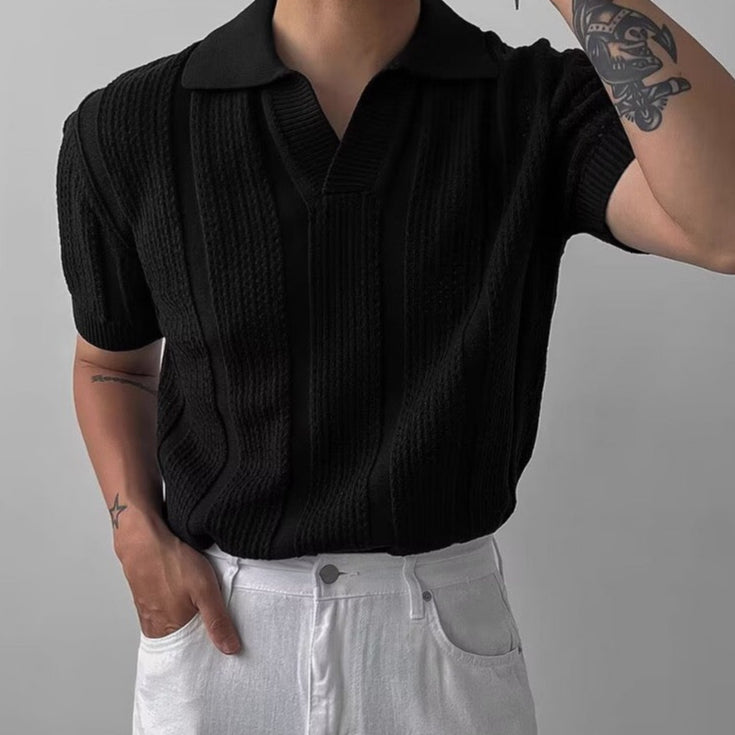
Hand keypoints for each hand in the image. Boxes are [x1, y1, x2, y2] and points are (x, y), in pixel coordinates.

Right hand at [117, 524, 241, 654]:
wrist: (143, 539)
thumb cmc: (172, 562)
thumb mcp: (205, 590)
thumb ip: (217, 621)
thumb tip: (230, 649)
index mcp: (168, 632)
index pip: (189, 657)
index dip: (205, 655)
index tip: (219, 654)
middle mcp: (154, 627)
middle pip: (180, 644)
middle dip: (197, 642)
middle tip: (212, 634)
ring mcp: (148, 613)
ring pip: (171, 628)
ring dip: (185, 625)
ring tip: (199, 617)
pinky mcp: (145, 599)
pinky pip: (162, 613)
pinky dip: (175, 612)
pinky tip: (183, 601)